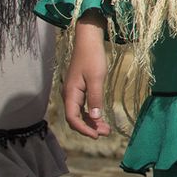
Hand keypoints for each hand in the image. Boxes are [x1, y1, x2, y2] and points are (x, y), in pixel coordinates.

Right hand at [63, 17, 110, 138]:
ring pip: (80, 113)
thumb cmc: (92, 57)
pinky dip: (91, 113)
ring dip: (92, 122)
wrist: (89, 41)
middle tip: (106, 133)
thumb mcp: (96, 78)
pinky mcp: (80, 89)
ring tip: (106, 129)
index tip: (96, 136)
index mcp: (70, 94)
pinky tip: (100, 117)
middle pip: (76, 118)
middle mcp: (69, 95)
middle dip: (89, 127)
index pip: (73, 118)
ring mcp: (74, 92)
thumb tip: (95, 117)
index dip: (84, 129)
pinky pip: (83, 106)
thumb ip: (95, 98)